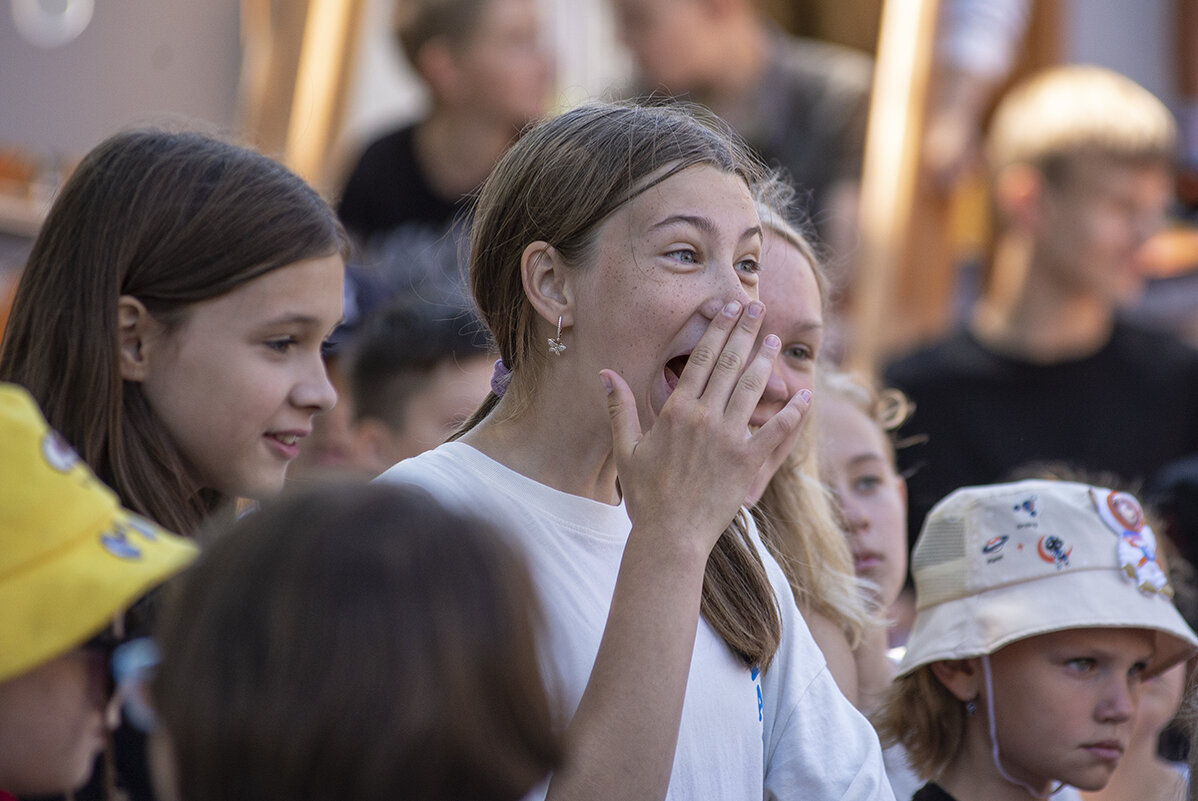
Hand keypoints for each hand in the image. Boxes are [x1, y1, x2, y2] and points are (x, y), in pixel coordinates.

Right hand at [601, 300, 810, 554]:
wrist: (670, 536)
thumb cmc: (646, 495)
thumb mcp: (625, 449)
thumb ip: (620, 407)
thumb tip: (605, 373)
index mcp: (677, 411)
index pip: (700, 359)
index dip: (717, 330)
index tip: (729, 308)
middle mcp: (705, 419)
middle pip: (729, 364)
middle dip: (745, 332)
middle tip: (758, 307)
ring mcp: (730, 440)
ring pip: (752, 389)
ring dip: (765, 361)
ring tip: (775, 339)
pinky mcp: (748, 463)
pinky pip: (776, 432)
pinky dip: (792, 413)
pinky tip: (804, 396)